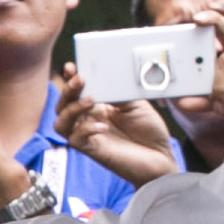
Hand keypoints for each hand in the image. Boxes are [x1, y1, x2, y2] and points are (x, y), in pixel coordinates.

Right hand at [54, 68, 180, 184]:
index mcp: (99, 106)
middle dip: (67, 91)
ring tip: (90, 100)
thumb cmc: (150, 131)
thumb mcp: (137, 103)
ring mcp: (90, 136)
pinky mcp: (94, 151)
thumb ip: (118, 92)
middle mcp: (90, 120)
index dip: (69, 78)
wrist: (162, 157)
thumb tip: (103, 80)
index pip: (76, 91)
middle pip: (62, 105)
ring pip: (61, 123)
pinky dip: (85, 130)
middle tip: (79, 80)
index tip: (71, 67)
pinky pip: (76, 140)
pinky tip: (102, 126)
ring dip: (71, 109)